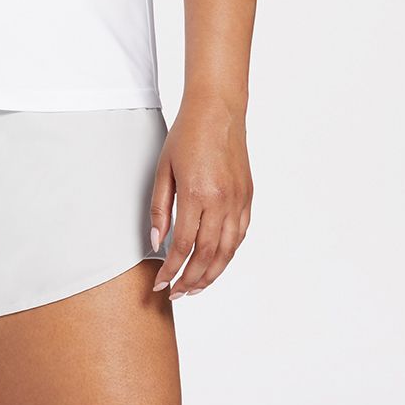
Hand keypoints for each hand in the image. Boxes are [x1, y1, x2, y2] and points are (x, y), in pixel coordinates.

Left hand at [147, 97, 252, 297]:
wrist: (218, 111)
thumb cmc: (186, 136)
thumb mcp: (163, 170)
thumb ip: (160, 209)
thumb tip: (157, 242)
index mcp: (197, 194)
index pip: (184, 245)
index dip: (172, 270)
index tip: (161, 284)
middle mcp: (222, 200)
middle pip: (208, 254)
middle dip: (191, 280)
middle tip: (177, 293)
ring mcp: (238, 200)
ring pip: (228, 250)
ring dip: (211, 273)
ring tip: (195, 287)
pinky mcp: (247, 196)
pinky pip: (239, 234)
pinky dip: (228, 254)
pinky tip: (216, 262)